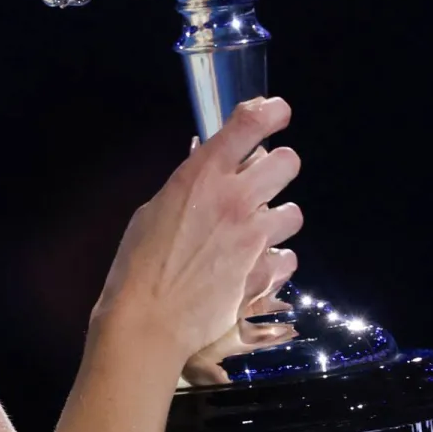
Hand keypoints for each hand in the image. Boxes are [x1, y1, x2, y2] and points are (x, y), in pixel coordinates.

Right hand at [94, 97, 301, 359]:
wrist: (149, 320)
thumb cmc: (137, 262)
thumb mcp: (155, 210)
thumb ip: (189, 188)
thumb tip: (208, 173)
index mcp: (202, 175)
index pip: (248, 124)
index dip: (270, 111)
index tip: (277, 111)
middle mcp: (236, 198)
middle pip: (287, 161)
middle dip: (277, 167)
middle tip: (261, 182)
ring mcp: (256, 237)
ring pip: (294, 212)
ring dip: (277, 219)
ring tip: (254, 234)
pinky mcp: (266, 272)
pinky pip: (288, 257)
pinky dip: (274, 260)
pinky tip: (253, 266)